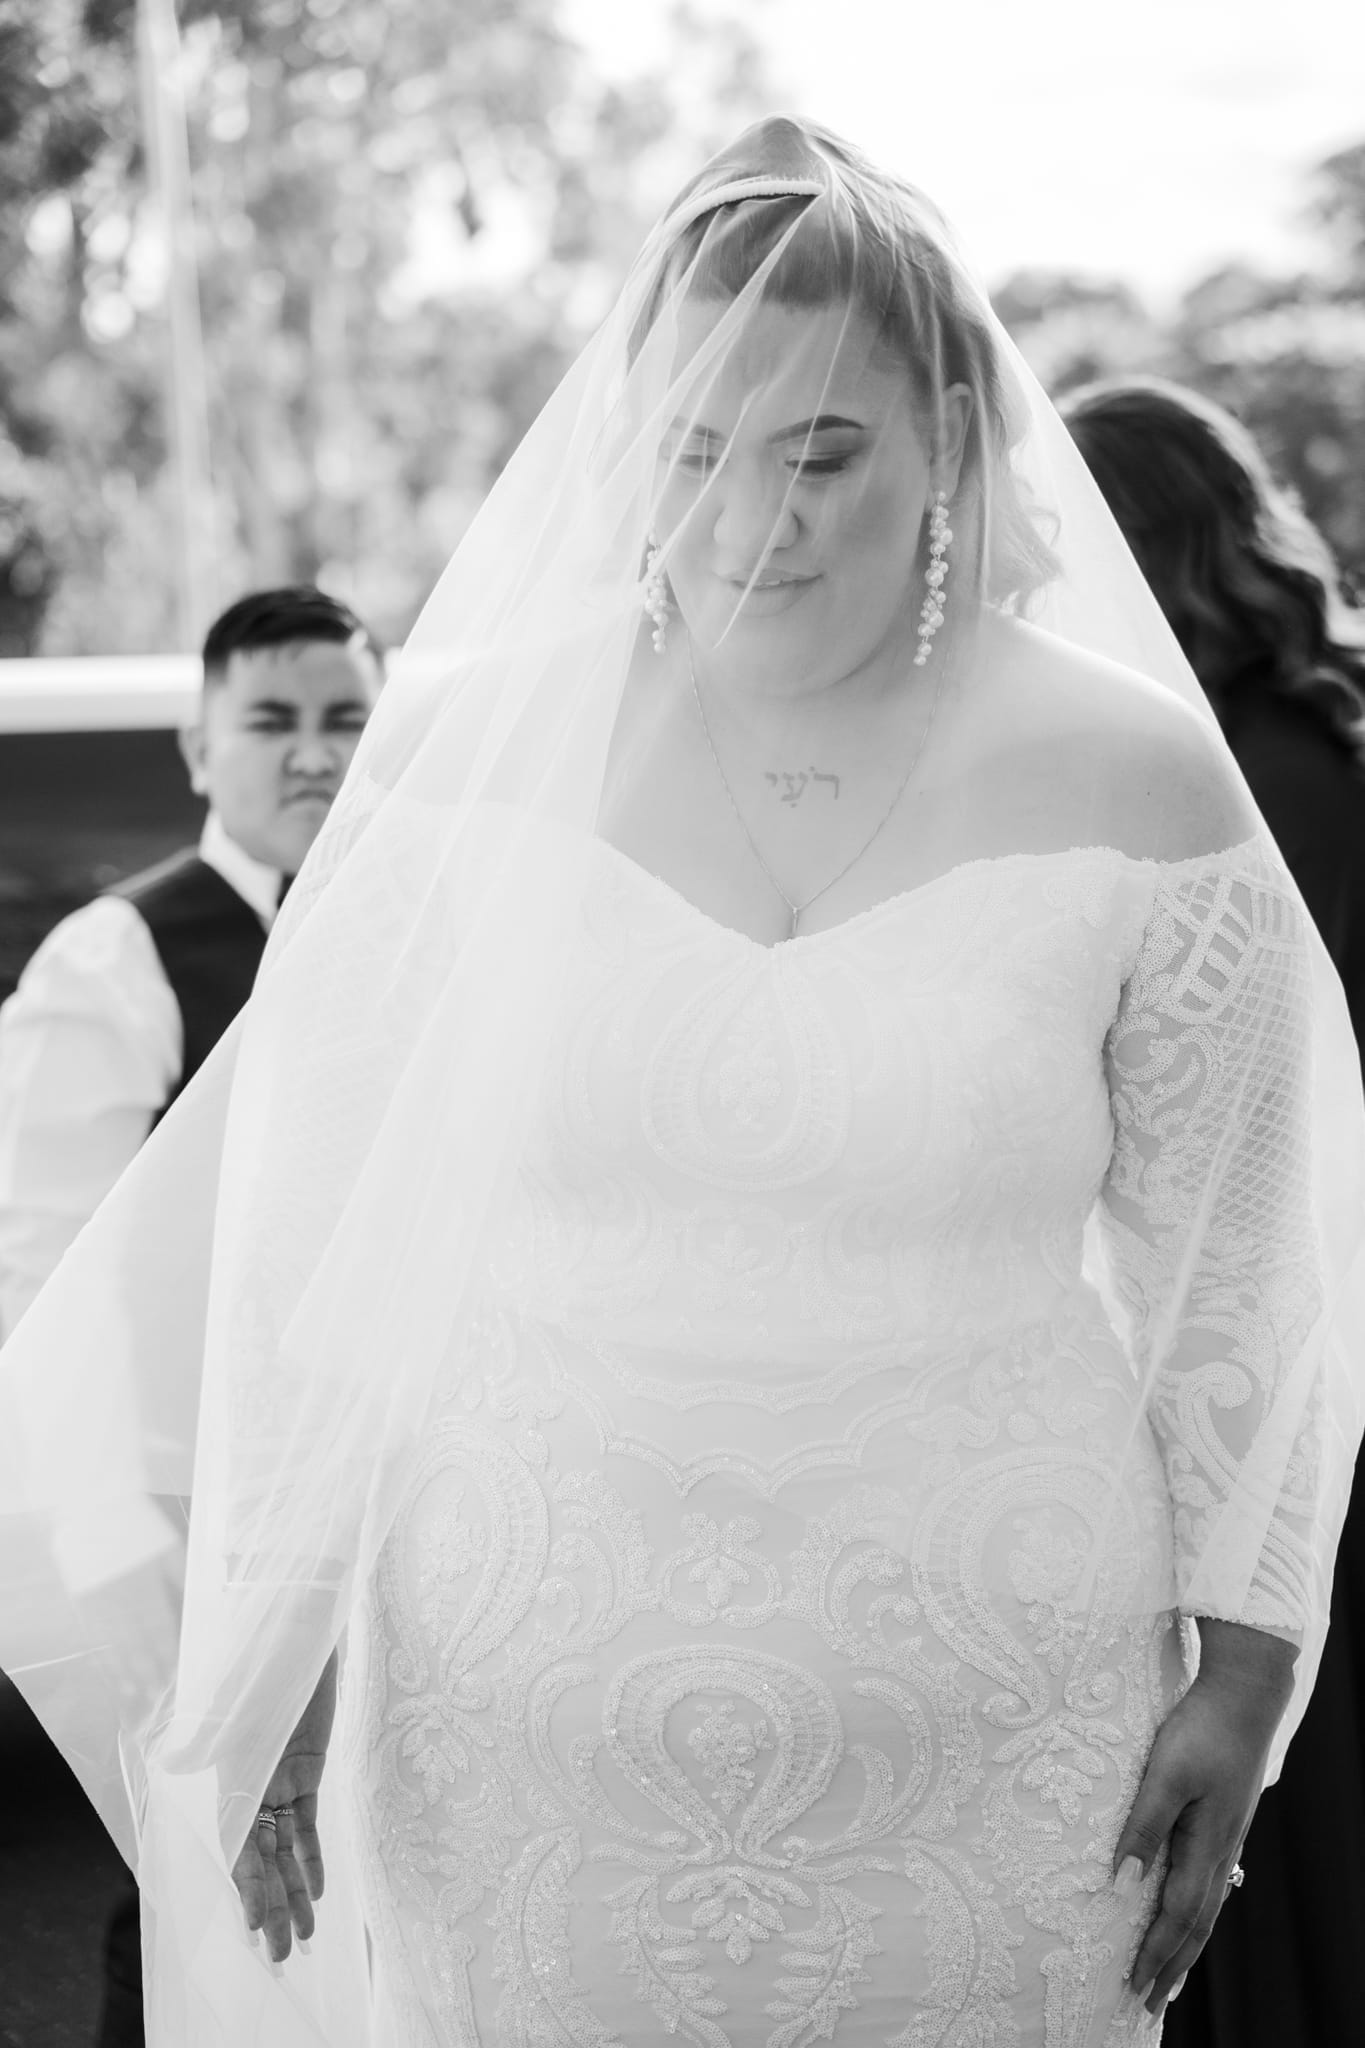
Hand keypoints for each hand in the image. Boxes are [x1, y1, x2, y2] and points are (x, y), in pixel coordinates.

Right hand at [230, 1651, 336, 1963]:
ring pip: (286, 1851)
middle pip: (261, 1861)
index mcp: (230, 1779)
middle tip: (284, 1955)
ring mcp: (279, 1781)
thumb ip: (206, 1734)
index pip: (237, 1846)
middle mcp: (251, 1788)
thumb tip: (176, 1757)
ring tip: (304, 1936)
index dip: (247, 1888)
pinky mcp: (307, 1771)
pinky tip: (316, 1891)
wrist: (298, 1634)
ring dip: (294, 1894)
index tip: (254, 1926)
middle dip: (272, 1908)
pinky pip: (307, 1824)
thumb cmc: (262, 1662)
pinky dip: (311, 1857)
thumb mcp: (232, 1700)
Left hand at [1115, 1620, 1294, 2018]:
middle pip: (1196, 1923)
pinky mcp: (1226, 1818)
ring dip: (1187, 1943)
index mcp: (1206, 1845)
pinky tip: (1194, 1907)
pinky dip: (1198, 1908)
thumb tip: (1122, 1883)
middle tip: (1150, 2004)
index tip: (1134, 1988)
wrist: (1245, 1694)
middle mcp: (1221, 1849)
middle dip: (1173, 1966)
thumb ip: (1144, 1826)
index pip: (1177, 1917)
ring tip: (1173, 1973)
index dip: (1155, 1954)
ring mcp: (1228, 1835)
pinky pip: (1212, 1881)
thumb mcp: (1164, 1773)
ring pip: (1207, 1904)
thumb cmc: (1200, 1729)